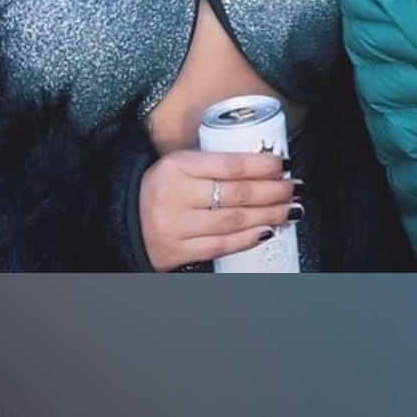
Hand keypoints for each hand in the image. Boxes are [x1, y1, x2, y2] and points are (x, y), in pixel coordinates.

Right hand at [138, 147, 300, 271]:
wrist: (120, 220)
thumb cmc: (159, 188)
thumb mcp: (179, 165)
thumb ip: (214, 164)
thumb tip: (264, 165)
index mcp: (177, 165)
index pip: (230, 165)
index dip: (263, 165)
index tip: (285, 164)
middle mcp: (175, 195)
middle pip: (237, 194)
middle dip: (274, 192)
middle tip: (296, 189)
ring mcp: (175, 226)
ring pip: (234, 221)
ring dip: (269, 216)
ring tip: (291, 210)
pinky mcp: (175, 252)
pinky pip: (220, 246)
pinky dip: (248, 239)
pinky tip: (267, 231)